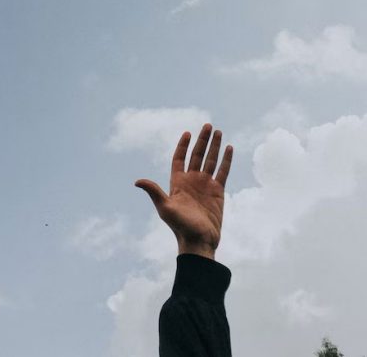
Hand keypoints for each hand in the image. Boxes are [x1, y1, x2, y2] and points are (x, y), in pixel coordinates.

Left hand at [135, 123, 233, 258]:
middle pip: (197, 155)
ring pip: (211, 160)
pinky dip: (226, 160)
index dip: (183, 145)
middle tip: (208, 125)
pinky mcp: (218, 191)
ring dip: (215, 146)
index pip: (180, 158)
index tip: (188, 133)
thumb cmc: (180, 226)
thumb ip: (154, 192)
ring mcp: (205, 185)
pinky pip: (223, 172)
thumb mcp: (165, 208)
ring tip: (219, 132)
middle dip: (202, 140)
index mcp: (178, 182)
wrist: (199, 241)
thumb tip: (137, 181)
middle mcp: (192, 180)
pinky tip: (229, 148)